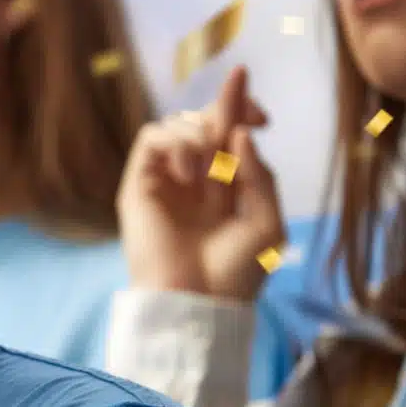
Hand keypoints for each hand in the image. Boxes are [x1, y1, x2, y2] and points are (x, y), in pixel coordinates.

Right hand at [117, 66, 285, 301]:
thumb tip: (239, 134)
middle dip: (227, 106)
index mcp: (225, 186)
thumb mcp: (267, 223)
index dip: (243, 112)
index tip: (263, 118)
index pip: (229, 133)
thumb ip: (259, 176)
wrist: (198, 300)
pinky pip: (150, 138)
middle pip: (204, 119)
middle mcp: (194, 179)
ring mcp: (166, 180)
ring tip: (208, 169)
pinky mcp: (139, 185)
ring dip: (200, 132)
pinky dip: (175, 143)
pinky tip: (189, 172)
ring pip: (177, 124)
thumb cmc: (235, 273)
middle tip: (243, 117)